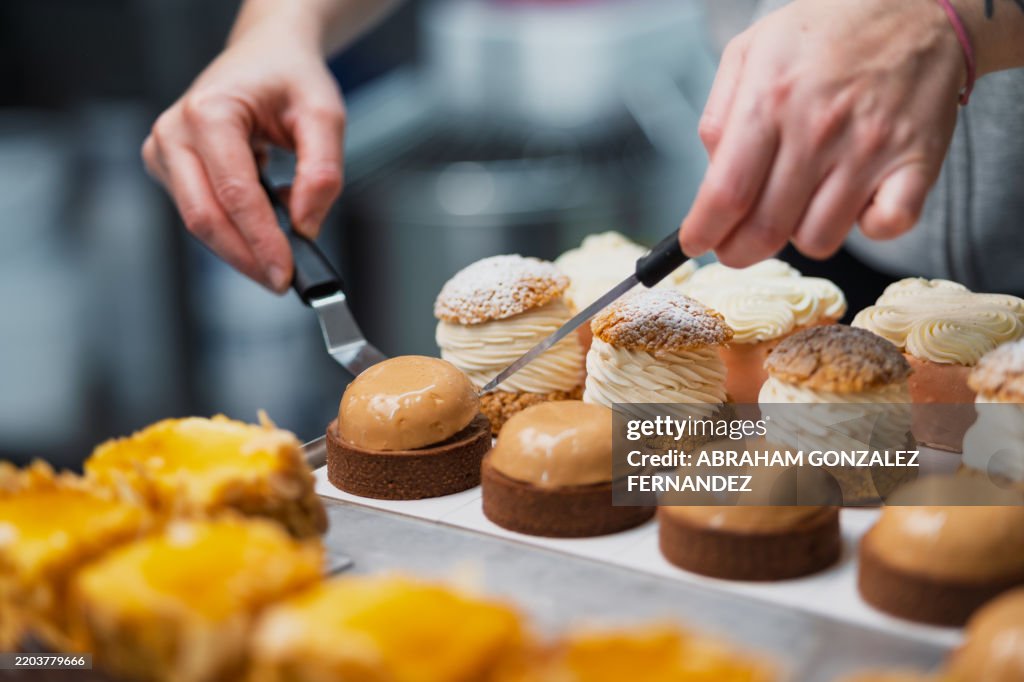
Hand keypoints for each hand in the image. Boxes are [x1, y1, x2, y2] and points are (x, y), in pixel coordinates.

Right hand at [143, 23, 344, 291]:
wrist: (265, 57)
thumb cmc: (290, 78)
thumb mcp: (325, 114)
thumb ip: (322, 171)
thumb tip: (306, 225)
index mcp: (208, 112)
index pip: (234, 194)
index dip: (260, 241)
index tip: (286, 275)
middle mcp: (174, 132)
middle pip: (204, 217)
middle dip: (246, 257)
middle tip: (282, 282)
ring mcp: (164, 152)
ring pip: (199, 222)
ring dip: (241, 248)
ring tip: (281, 252)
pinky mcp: (168, 169)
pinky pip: (201, 214)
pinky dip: (235, 231)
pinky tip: (264, 228)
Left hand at [678, 0, 964, 266]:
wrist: (918, 6)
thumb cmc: (827, 32)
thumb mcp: (752, 49)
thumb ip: (719, 114)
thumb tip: (710, 175)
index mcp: (771, 98)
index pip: (726, 193)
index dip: (703, 232)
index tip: (694, 244)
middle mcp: (819, 128)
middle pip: (766, 229)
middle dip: (738, 251)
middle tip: (734, 247)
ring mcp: (871, 148)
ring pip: (817, 238)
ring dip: (800, 235)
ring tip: (801, 203)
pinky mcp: (917, 163)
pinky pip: (886, 228)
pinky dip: (868, 228)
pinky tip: (858, 202)